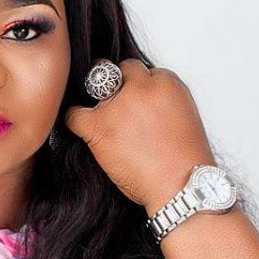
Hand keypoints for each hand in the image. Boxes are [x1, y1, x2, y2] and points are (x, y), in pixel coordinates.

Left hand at [64, 58, 216, 215]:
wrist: (180, 186)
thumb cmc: (183, 160)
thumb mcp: (182, 115)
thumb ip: (159, 99)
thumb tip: (136, 98)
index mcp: (166, 82)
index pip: (142, 72)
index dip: (137, 90)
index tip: (138, 107)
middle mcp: (141, 87)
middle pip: (120, 71)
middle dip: (118, 87)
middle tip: (119, 111)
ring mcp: (118, 104)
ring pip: (97, 87)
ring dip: (100, 104)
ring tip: (110, 128)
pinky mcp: (99, 125)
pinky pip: (75, 114)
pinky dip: (76, 121)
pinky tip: (84, 130)